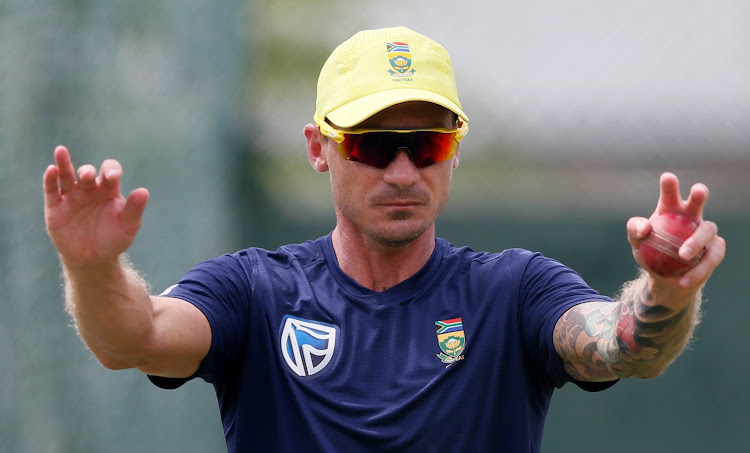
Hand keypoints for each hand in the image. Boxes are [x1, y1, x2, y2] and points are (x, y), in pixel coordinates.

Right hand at [43, 145, 149, 267]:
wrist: (93, 259)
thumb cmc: (113, 240)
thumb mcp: (127, 226)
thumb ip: (134, 209)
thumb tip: (144, 191)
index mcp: (109, 190)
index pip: (110, 171)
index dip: (111, 170)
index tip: (112, 177)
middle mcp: (90, 189)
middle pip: (88, 173)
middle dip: (88, 172)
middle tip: (88, 177)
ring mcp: (72, 196)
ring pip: (66, 175)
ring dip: (64, 164)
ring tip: (61, 151)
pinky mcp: (56, 207)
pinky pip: (52, 189)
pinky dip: (50, 179)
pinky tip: (51, 170)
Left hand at [626, 172, 724, 288]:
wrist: (666, 279)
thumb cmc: (650, 254)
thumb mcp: (636, 243)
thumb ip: (635, 230)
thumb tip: (644, 227)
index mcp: (670, 210)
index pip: (670, 194)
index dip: (670, 185)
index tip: (667, 177)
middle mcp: (691, 216)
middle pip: (698, 201)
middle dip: (699, 194)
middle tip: (698, 192)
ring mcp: (705, 232)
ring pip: (707, 230)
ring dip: (696, 242)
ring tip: (682, 256)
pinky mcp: (715, 249)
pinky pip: (712, 256)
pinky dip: (699, 268)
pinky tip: (685, 279)